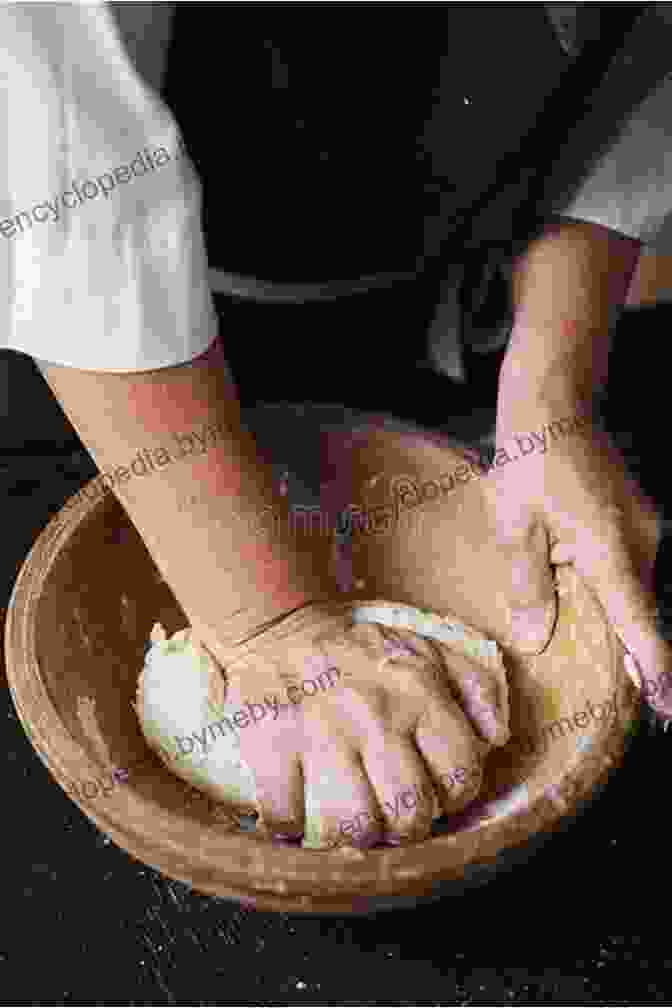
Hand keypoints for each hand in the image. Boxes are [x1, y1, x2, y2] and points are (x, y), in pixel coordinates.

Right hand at [199, 600, 510, 847]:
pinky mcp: (270, 739)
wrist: (279, 624)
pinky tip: (291, 812)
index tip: (432, 792)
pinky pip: (284, 811)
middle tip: (388, 814)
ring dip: (350, 833)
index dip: (452, 796)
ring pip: (352, 824)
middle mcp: (374, 714)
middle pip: (409, 812)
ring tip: (344, 819)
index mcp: (418, 693)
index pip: (460, 775)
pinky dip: (287, 824)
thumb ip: (474, 686)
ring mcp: (320, 729)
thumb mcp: (426, 649)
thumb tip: (497, 736)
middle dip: (404, 826)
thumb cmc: (359, 649)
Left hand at [485, 399, 671, 715]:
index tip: (667, 712)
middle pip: (636, 610)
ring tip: (574, 597)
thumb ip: (529, 583)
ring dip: (603, 601)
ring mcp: (646, 528)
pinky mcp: (638, 518)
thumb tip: (536, 638)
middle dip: (622, 642)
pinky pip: (626, 563)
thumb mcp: (515, 524)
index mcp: (611, 551)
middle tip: (607, 660)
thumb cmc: (529, 459)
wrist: (557, 400)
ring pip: (629, 586)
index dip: (655, 672)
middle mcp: (643, 543)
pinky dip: (605, 578)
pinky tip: (571, 566)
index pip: (641, 626)